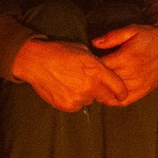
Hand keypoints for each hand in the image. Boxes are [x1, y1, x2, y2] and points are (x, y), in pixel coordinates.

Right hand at [10, 38, 127, 111]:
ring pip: (90, 100)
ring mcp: (78, 97)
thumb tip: (106, 74)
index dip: (122, 92)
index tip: (121, 94)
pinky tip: (65, 87)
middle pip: (106, 97)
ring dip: (86, 94)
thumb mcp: (84, 52)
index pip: (119, 88)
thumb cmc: (60, 52)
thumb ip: (98, 65)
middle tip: (91, 84)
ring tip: (72, 82)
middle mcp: (90, 86)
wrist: (35, 61)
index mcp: (97, 70)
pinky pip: (77, 105)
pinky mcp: (68, 105)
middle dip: (103, 92)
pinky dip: (74, 99)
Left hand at [90, 24, 157, 105]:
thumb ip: (112, 37)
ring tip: (95, 87)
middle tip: (87, 78)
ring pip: (114, 93)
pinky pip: (125, 101)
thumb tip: (94, 43)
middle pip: (106, 82)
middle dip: (95, 80)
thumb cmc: (148, 37)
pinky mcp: (144, 90)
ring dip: (103, 91)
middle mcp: (132, 73)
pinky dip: (114, 101)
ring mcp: (138, 84)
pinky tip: (108, 96)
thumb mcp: (131, 30)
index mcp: (126, 57)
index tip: (87, 65)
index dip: (92, 67)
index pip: (101, 67)